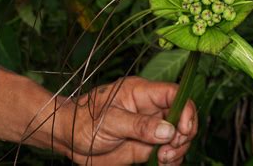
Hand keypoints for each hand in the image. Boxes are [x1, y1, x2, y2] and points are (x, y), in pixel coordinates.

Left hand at [57, 76, 197, 164]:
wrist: (68, 138)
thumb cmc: (83, 121)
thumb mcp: (110, 121)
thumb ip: (139, 125)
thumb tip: (168, 130)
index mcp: (142, 93)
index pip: (174, 93)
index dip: (185, 109)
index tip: (183, 130)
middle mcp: (150, 108)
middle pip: (183, 114)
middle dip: (184, 133)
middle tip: (170, 149)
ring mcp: (151, 126)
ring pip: (179, 134)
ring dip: (178, 149)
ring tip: (163, 158)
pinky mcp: (148, 144)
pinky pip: (169, 150)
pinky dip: (172, 159)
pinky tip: (162, 163)